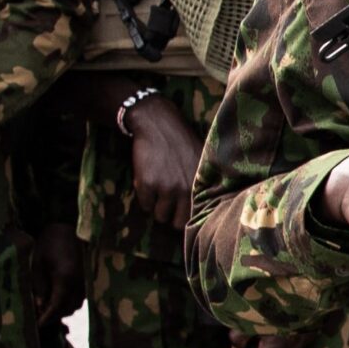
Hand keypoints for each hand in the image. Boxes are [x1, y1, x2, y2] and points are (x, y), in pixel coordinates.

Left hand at [32, 222, 85, 323]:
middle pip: (67, 309)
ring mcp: (87, 282)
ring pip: (75, 305)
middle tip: (39, 315)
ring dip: (62, 309)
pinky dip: (69, 301)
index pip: (56, 307)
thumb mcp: (38, 263)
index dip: (46, 318)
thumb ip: (39, 286)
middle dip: (53, 315)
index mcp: (65, 278)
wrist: (71, 225)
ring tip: (48, 306)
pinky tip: (59, 297)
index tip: (37, 326)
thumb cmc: (51, 242)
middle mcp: (80, 283)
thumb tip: (39, 306)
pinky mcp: (90, 280)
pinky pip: (80, 297)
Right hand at [125, 95, 202, 230]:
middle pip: (177, 223)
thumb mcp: (202, 165)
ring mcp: (167, 187)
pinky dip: (145, 198)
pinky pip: (145, 205)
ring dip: (157, 207)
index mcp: (202, 186)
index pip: (197, 218)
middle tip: (168, 204)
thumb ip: (203, 188)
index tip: (182, 214)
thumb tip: (202, 215)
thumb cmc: (183, 143)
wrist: (158, 124)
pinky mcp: (148, 184)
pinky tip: (148, 182)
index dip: (188, 218)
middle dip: (172, 216)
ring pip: (160, 216)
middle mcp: (186, 190)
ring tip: (158, 192)